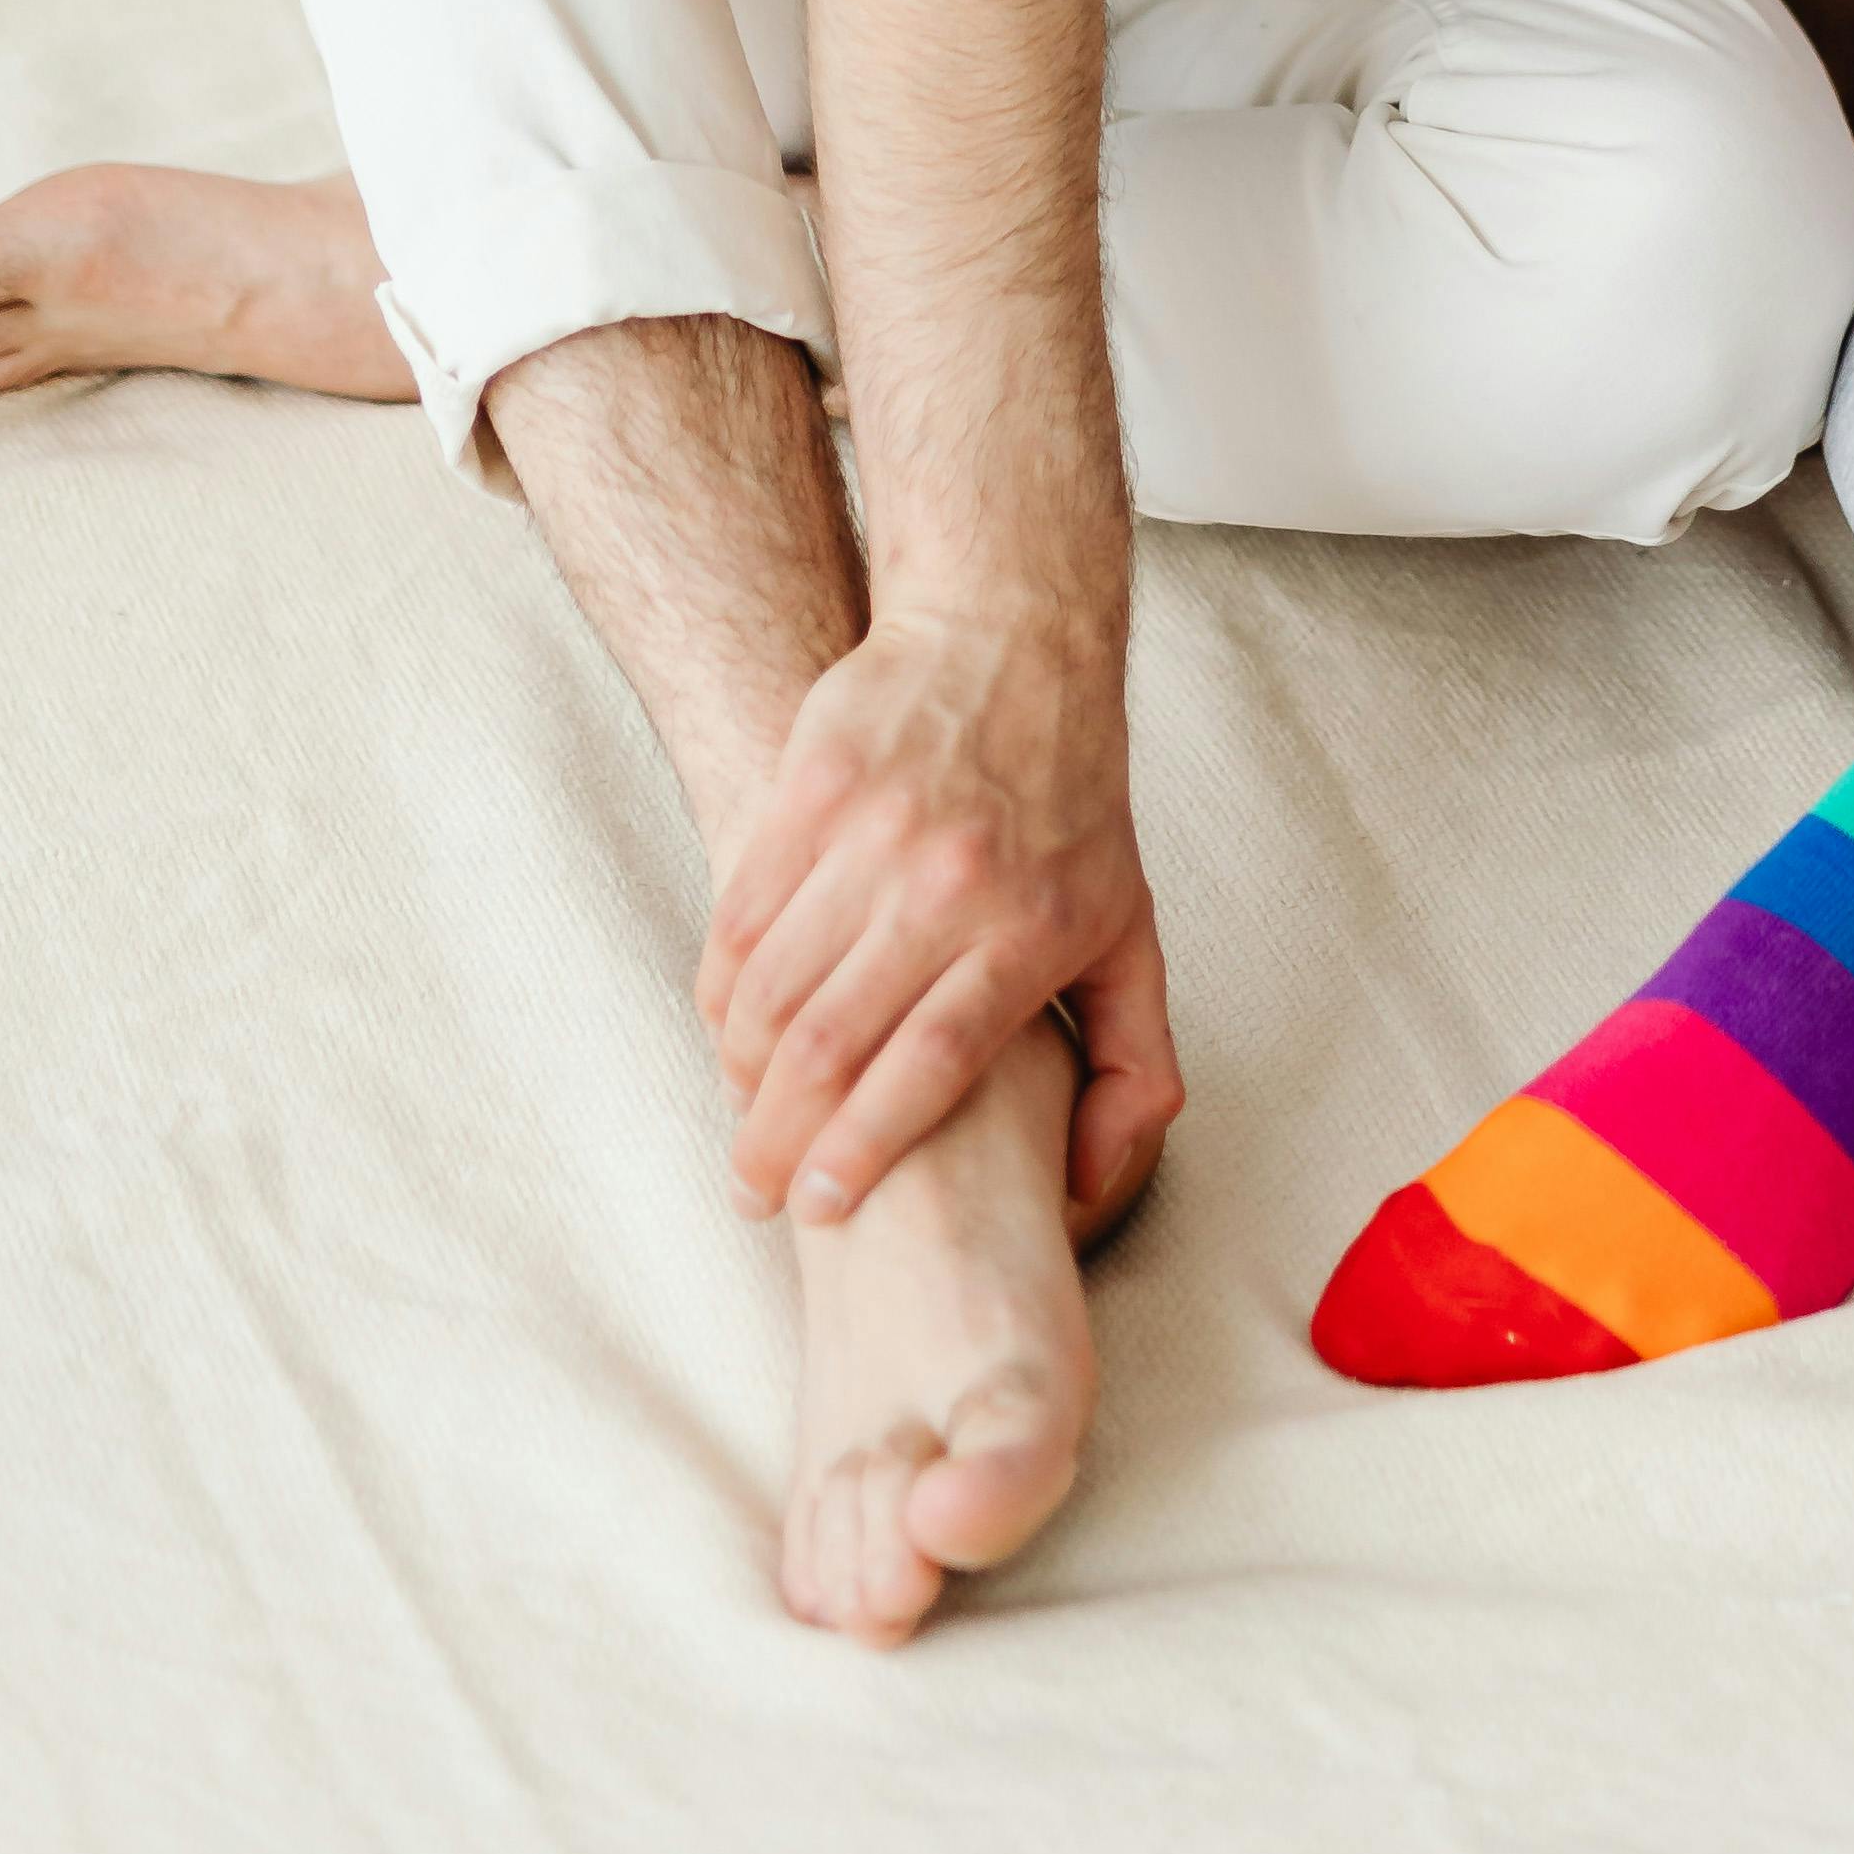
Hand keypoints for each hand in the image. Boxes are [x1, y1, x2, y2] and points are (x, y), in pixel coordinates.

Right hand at [698, 599, 1182, 1240]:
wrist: (1015, 644)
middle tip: (753, 1191)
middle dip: (774, 1139)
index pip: (930, 1066)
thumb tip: (1090, 1188)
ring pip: (773, 985)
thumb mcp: (1130, 932)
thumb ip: (1132, 1067)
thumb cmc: (1076, 806)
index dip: (862, 1147)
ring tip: (744, 1111)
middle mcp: (949, 884)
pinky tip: (729, 1021)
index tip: (818, 1208)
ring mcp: (875, 830)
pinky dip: (722, 983)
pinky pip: (742, 913)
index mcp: (1029, 931)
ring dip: (742, 1069)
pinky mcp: (814, 786)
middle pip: (832, 1043)